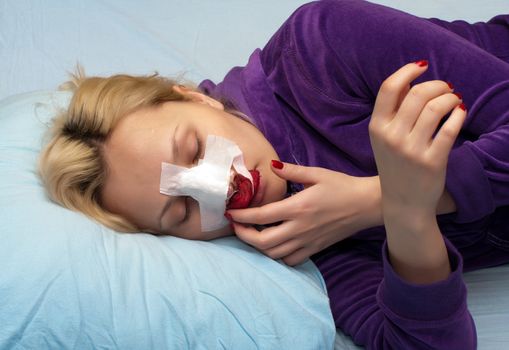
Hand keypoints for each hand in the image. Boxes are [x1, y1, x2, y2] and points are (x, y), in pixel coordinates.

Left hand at [227, 162, 381, 265]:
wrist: (367, 205)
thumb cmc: (341, 186)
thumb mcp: (316, 173)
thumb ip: (291, 170)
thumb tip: (270, 165)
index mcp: (298, 208)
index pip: (261, 216)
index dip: (241, 217)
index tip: (230, 213)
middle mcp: (300, 228)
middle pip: (263, 242)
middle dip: (244, 236)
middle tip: (236, 226)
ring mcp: (307, 241)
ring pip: (274, 254)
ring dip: (258, 247)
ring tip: (251, 235)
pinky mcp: (315, 249)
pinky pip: (291, 260)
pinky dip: (278, 256)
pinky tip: (275, 245)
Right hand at [369, 61, 465, 218]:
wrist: (403, 203)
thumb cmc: (394, 165)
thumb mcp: (383, 138)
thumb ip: (392, 111)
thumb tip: (411, 82)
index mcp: (377, 128)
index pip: (388, 88)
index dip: (407, 71)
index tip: (422, 66)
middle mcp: (391, 137)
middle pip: (417, 94)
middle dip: (437, 85)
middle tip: (446, 88)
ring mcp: (412, 150)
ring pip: (436, 108)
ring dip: (450, 98)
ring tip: (454, 100)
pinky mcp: (432, 161)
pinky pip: (450, 128)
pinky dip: (458, 114)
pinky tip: (460, 112)